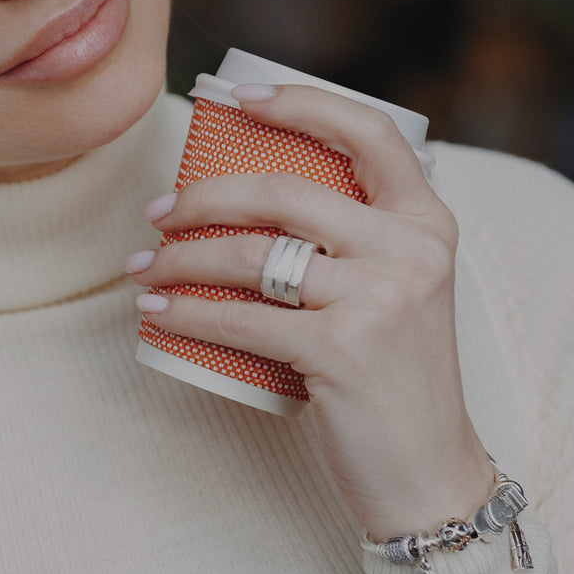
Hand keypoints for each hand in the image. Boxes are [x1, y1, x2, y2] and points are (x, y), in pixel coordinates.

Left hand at [126, 83, 493, 539]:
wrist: (428, 473)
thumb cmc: (392, 375)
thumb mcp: (397, 288)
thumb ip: (353, 238)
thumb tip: (247, 190)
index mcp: (427, 223)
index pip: (368, 133)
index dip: (300, 103)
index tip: (238, 99)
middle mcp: (410, 251)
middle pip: (283, 191)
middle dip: (203, 196)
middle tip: (157, 212)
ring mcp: (378, 299)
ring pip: (250, 254)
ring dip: (180, 256)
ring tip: (145, 265)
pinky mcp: (342, 350)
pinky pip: (238, 317)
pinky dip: (185, 312)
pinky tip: (157, 310)